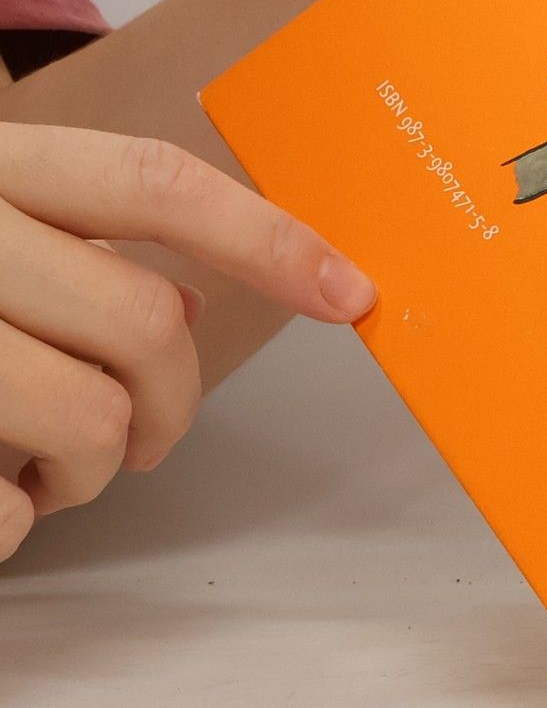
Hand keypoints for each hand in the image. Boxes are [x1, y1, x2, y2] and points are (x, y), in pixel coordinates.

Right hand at [0, 124, 375, 561]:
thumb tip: (184, 304)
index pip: (155, 184)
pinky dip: (8, 523)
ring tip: (44, 469)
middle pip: (145, 324)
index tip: (353, 290)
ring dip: (91, 469)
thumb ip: (71, 245)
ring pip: (88, 423)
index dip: (268, 237)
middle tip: (146, 435)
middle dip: (171, 401)